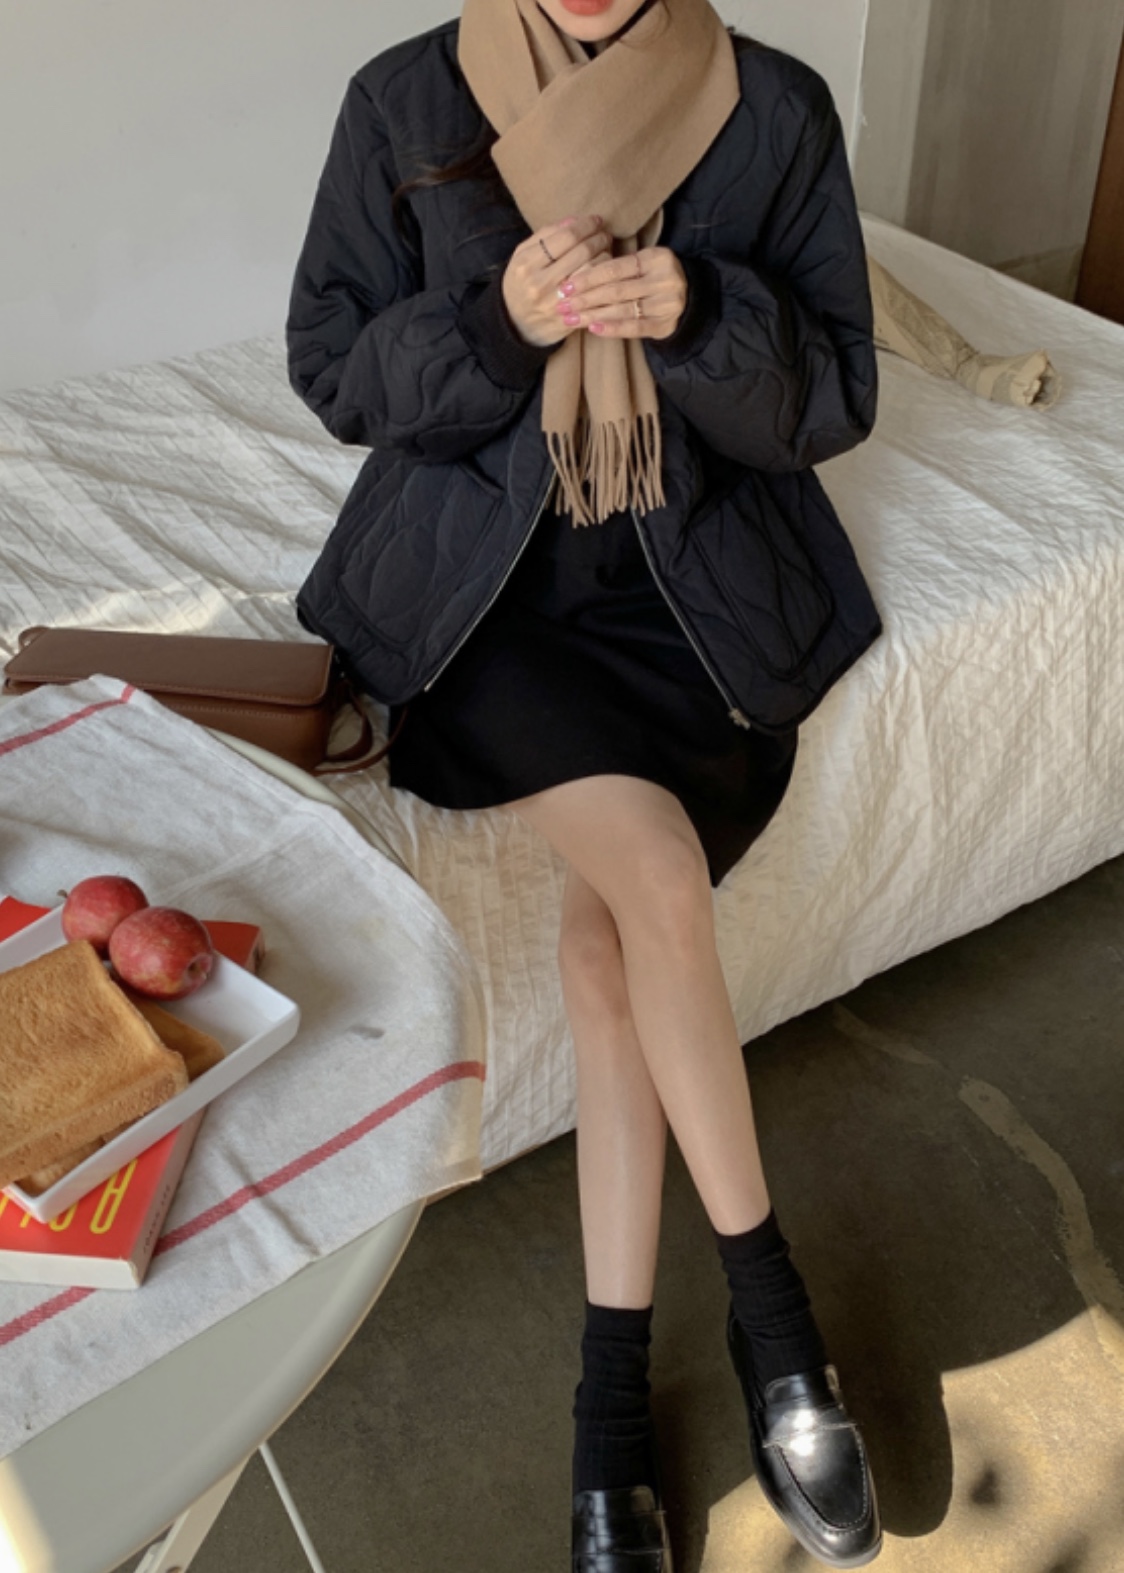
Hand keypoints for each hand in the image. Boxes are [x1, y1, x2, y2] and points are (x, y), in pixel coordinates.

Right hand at [503, 215, 613, 347]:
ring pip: (593, 271)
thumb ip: (545, 235)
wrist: (515, 326)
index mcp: (526, 264)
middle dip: (599, 238)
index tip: (595, 220)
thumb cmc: (521, 284)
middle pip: (583, 252)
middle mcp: (540, 284)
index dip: (586, 225)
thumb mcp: (523, 256)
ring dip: (605, 256)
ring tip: (605, 250)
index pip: (566, 237)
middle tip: (605, 234)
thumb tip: (574, 220)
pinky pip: (596, 293)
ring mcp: (557, 304)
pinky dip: (604, 279)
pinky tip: (605, 271)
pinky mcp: (570, 318)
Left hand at [554, 246, 687, 340]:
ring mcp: (666, 304)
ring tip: (571, 319)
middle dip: (585, 298)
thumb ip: (618, 267)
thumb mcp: (643, 264)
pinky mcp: (665, 324)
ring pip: (623, 309)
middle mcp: (664, 280)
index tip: (566, 286)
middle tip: (561, 305)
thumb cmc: (655, 278)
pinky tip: (593, 329)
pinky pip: (635, 328)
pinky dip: (613, 328)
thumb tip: (576, 274)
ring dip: (593, 315)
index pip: (615, 268)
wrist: (691, 298)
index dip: (588, 277)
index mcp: (656, 258)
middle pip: (616, 290)